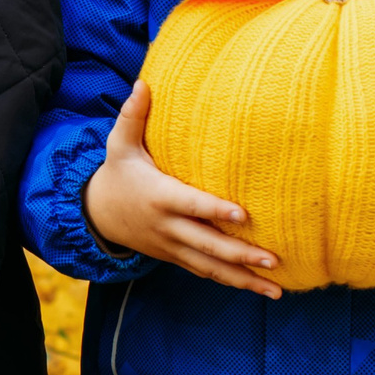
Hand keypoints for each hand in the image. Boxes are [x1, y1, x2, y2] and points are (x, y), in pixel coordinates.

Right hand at [82, 81, 281, 299]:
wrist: (99, 214)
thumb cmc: (118, 173)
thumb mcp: (119, 145)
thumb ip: (132, 116)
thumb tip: (143, 83)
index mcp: (159, 196)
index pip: (190, 205)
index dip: (214, 211)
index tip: (242, 215)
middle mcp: (168, 227)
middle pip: (207, 244)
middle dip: (240, 255)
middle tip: (273, 259)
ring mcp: (173, 247)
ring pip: (211, 267)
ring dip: (243, 280)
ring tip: (276, 291)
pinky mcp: (177, 257)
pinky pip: (207, 273)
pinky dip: (232, 283)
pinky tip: (259, 289)